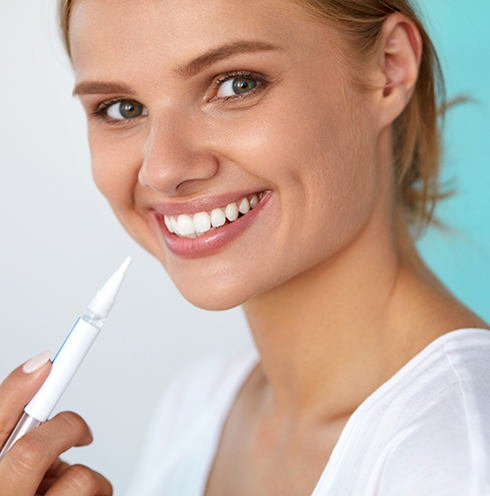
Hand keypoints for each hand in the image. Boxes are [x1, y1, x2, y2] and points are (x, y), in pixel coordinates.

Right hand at [0, 352, 112, 494]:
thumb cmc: (19, 495)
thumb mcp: (8, 470)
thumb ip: (15, 436)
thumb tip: (40, 378)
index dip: (16, 390)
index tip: (46, 362)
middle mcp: (3, 495)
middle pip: (34, 449)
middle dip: (67, 428)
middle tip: (78, 432)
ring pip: (80, 478)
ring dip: (85, 473)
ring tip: (69, 486)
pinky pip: (99, 495)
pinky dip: (97, 492)